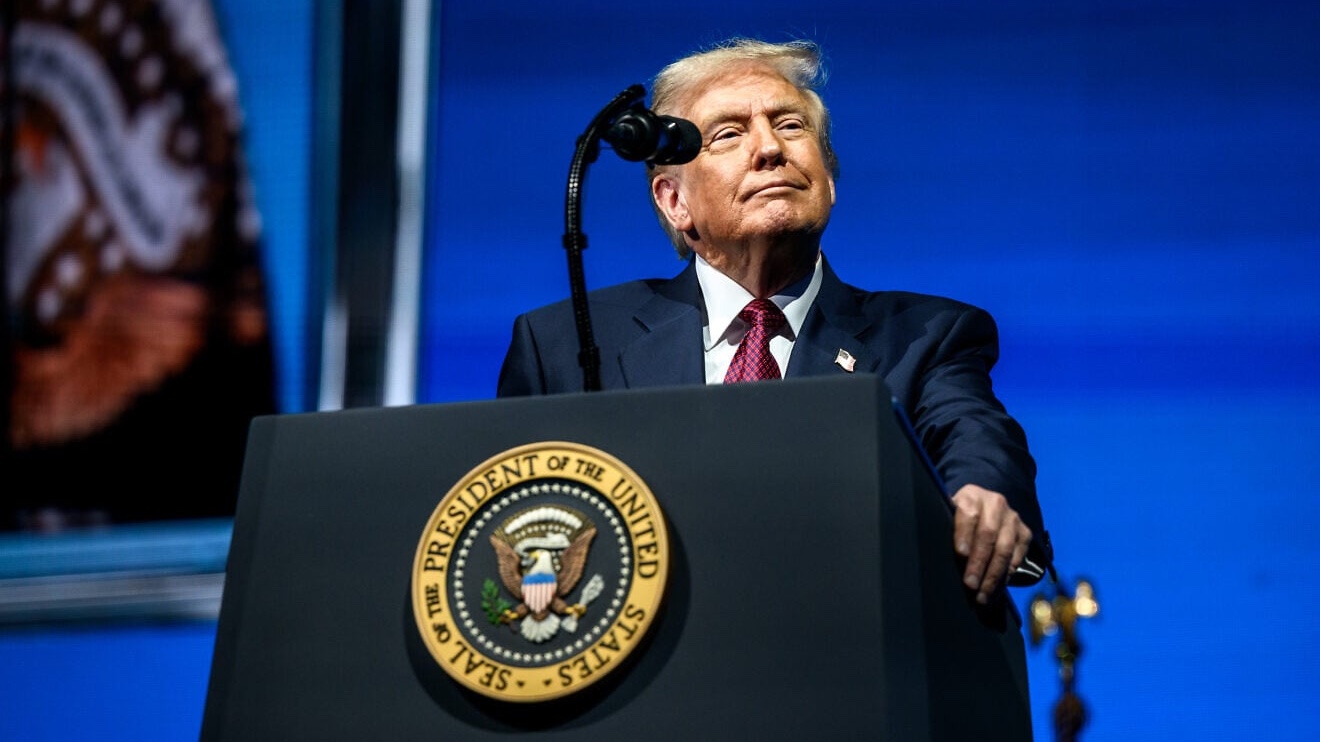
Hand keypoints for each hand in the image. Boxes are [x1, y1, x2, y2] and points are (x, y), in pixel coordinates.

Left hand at [951, 484, 1031, 604]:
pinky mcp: (1024, 532)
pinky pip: (1017, 557)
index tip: (960, 554)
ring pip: (1005, 549)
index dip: (964, 534)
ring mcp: (1012, 518)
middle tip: (970, 584)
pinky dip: (1006, 576)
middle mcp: (995, 503)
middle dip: (978, 563)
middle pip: (988, 534)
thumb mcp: (948, 515)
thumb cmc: (958, 518)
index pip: (968, 514)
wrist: (983, 508)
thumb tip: (930, 550)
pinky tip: (995, 590)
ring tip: (982, 595)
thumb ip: (943, 526)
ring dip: (993, 576)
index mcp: (971, 496)